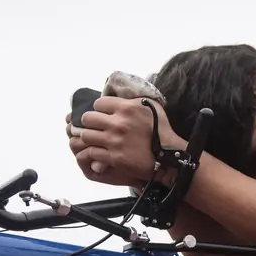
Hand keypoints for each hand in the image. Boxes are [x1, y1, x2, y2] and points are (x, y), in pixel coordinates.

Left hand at [64, 96, 182, 187]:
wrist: (169, 157)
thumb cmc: (162, 131)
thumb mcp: (152, 107)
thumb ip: (134, 101)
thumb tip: (121, 98)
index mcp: (127, 108)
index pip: (98, 103)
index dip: (99, 109)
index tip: (103, 114)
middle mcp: (118, 123)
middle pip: (87, 118)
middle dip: (89, 122)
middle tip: (93, 127)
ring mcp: (114, 141)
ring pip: (86, 136)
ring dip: (88, 138)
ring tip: (93, 140)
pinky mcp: (113, 157)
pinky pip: (92, 152)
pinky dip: (91, 153)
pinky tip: (96, 153)